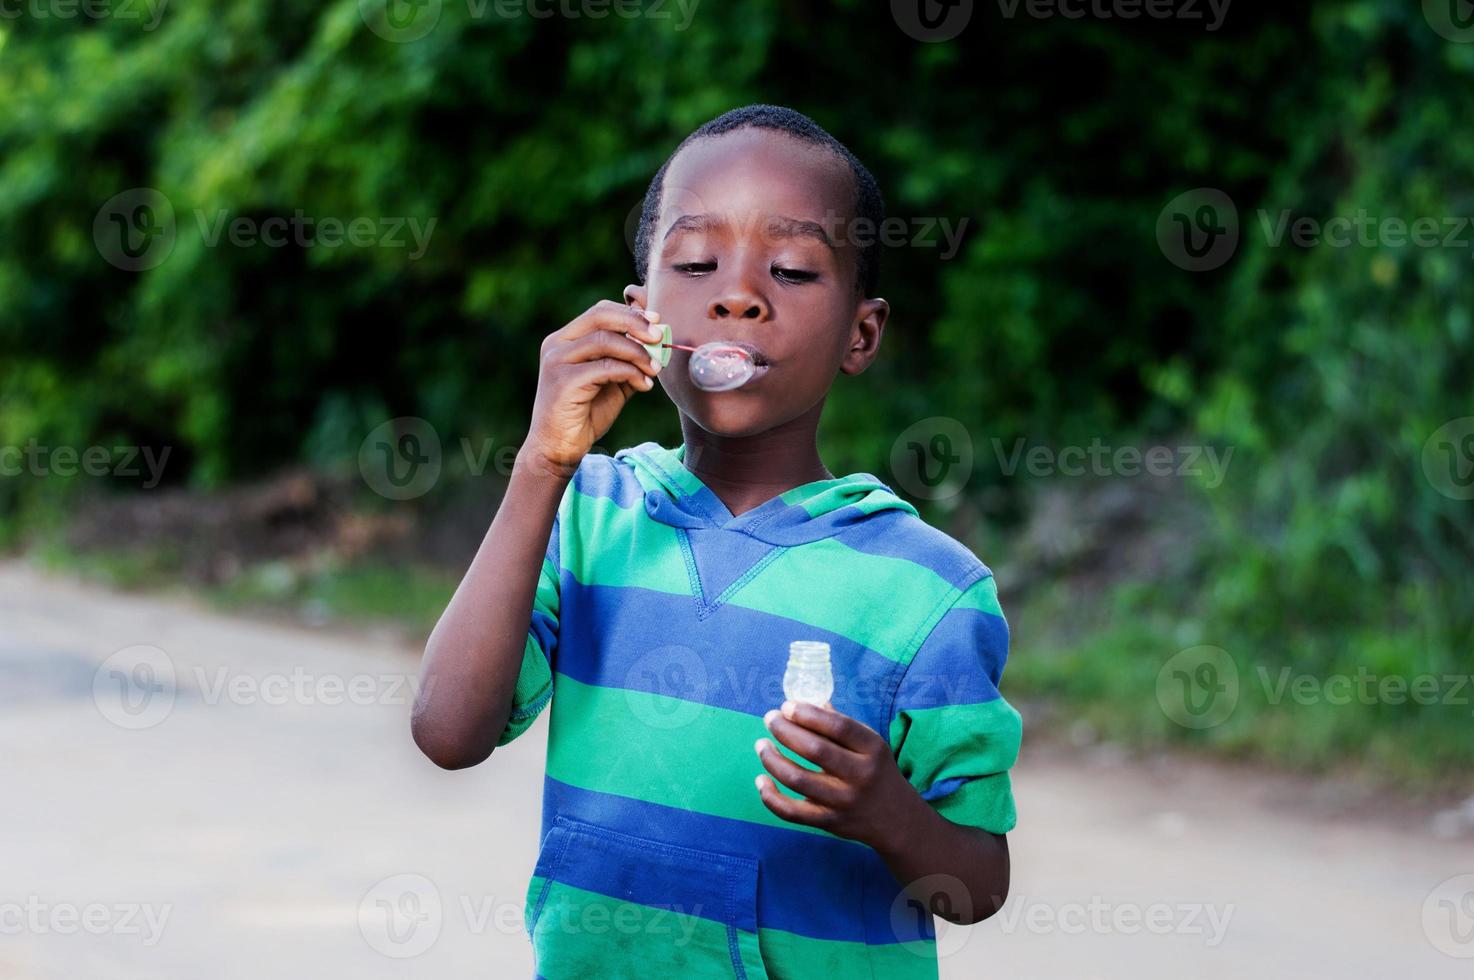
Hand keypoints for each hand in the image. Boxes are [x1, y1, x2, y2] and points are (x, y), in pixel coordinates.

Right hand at [523, 297, 664, 478]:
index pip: (600, 312)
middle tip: (659, 337)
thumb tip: (659, 341)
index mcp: (566, 339)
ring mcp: (556, 361)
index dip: (630, 313)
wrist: (558, 448)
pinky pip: (604, 367)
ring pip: (604, 340)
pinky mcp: (562, 381)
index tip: (657, 322)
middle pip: (600, 316)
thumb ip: (628, 361)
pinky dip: (630, 372)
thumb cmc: (585, 414)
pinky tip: (643, 385)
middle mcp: (557, 344)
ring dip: (636, 352)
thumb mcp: (613, 382)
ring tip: (654, 369)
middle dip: (635, 323)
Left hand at [753, 699, 917, 850]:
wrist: (896, 818)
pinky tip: (761, 780)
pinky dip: (771, 797)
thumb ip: (838, 724)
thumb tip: (804, 702)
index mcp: (872, 748)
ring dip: (772, 759)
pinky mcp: (829, 822)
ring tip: (762, 745)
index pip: (838, 726)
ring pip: (798, 779)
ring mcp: (844, 801)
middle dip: (784, 730)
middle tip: (770, 719)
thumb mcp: (870, 744)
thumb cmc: (876, 770)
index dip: (808, 714)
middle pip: (815, 750)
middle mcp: (860, 775)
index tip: (786, 706)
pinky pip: (792, 812)